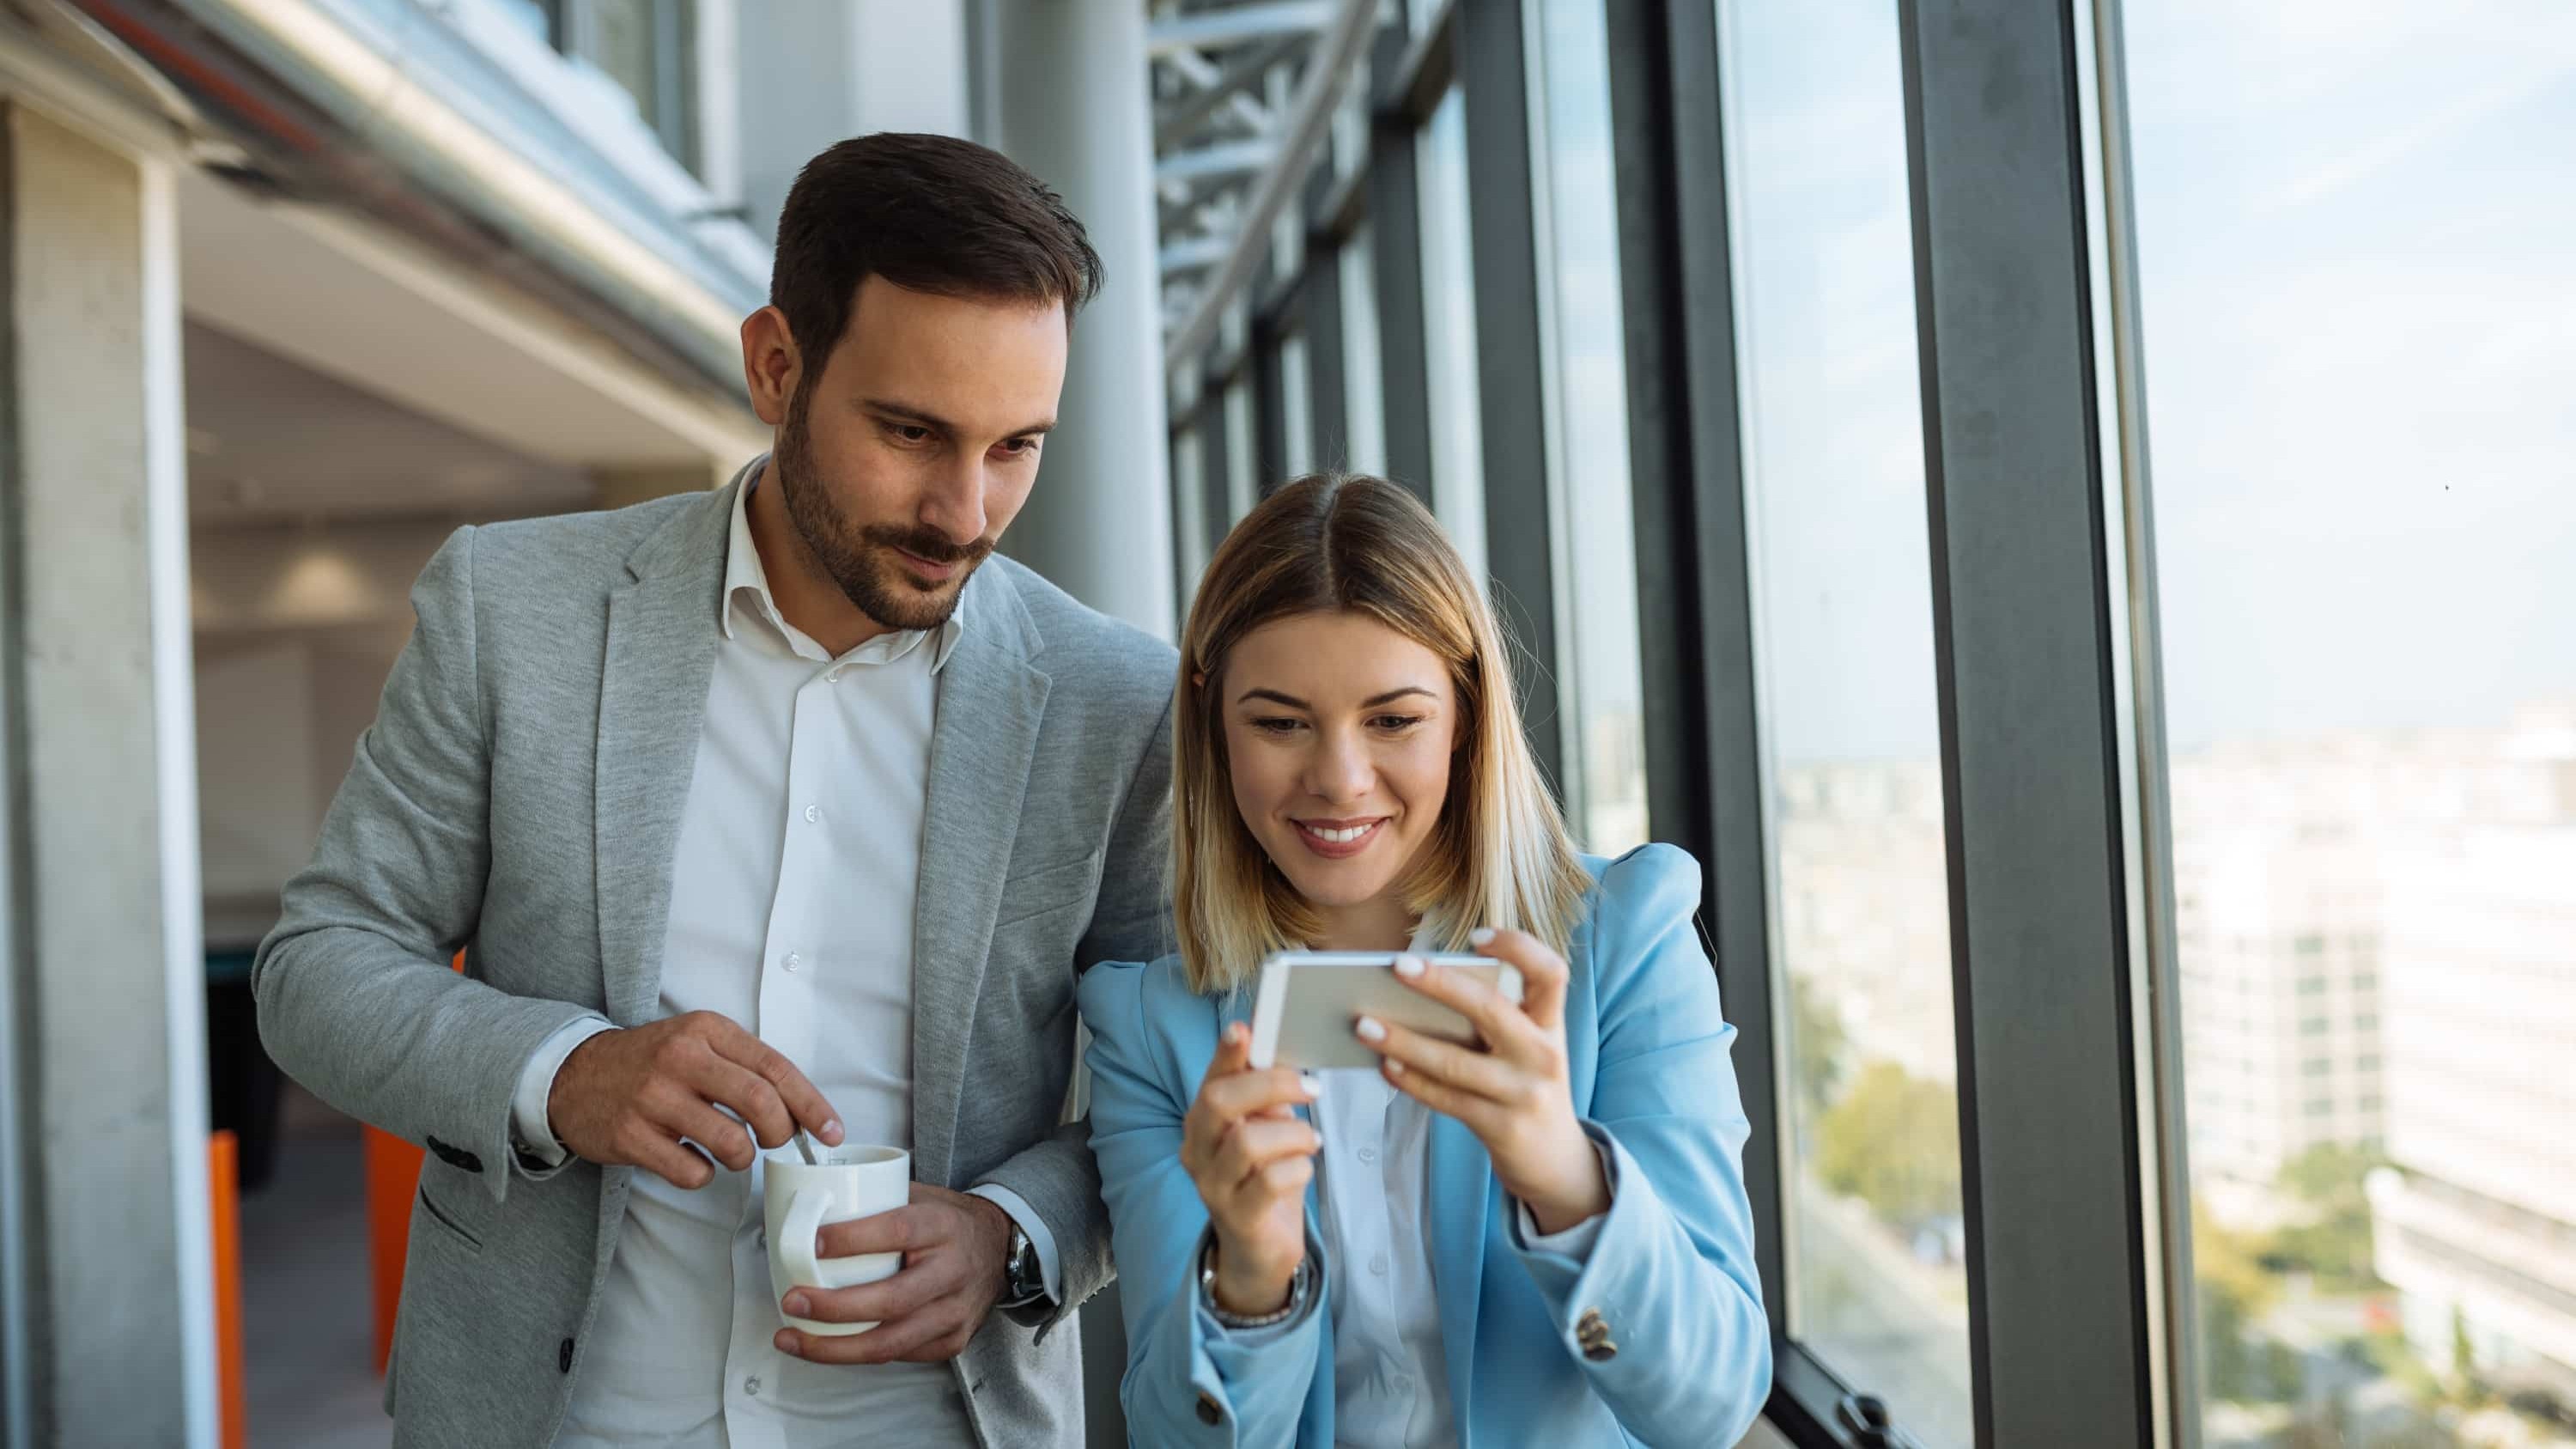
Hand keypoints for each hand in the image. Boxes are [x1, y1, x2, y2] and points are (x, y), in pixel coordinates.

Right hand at [548, 1011, 841, 1187]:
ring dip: (742, 1158)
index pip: (775, 1067)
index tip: (832, 1131)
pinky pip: (690, 1171)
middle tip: (776, 1142)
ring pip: (730, 1142)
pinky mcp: (629, 1136)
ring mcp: (652, 1097)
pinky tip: (691, 1161)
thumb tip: (800, 1111)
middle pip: (759, 1102)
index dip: (810, 1104)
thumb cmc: (651, 1063)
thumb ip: (744, 1067)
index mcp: (706, 1030)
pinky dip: (702, 1175)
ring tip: (731, 1152)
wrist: (573, 1075)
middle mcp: (680, 1057)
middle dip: (780, 1132)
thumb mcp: (697, 1042)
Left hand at [772, 1185, 1014, 1362]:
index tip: (811, 1245)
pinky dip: (855, 1354)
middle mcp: (953, 1272)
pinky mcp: (951, 1341)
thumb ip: (877, 1201)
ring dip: (833, 1347)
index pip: (897, 1232)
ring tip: (792, 1339)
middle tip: (792, 1302)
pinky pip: (897, 1355)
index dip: (852, 1239)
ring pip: (889, 1342)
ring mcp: (955, 1312)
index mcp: (943, 1227)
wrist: (999, 1249)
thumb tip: (812, 1207)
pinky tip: (826, 1346)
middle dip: (833, 1307)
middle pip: (891, 1299)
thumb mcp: (921, 1197)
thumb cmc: (948, 1223)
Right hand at [1181, 1023, 1319, 1314]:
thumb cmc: (1265, 1177)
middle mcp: (1198, 1151)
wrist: (1259, 1248)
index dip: (1226, 1053)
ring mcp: (1213, 1186)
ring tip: (1312, 1140)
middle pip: (1220, 1102)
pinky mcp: (1238, 1217)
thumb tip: (1274, 1045)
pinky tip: (1304, 1168)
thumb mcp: (1265, 1127)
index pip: (1211, 1079)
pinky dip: (1298, 1167)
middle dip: (1270, 1085)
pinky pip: (1271, 1181)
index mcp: (1203, 1121)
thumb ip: (1265, 1092)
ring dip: (1293, 1133)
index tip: (1245, 1029)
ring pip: (1248, 1142)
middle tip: (1311, 1088)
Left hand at [1360, 930, 1608, 1234]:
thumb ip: (1492, 1018)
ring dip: (1405, 1041)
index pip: (1550, 972)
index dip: (1519, 947)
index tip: (1477, 936)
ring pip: (1455, 1062)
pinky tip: (1383, 1064)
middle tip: (1396, 967)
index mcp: (1550, 1023)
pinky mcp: (1501, 1127)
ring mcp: (1523, 1093)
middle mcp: (1543, 1054)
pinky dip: (1411, 1080)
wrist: (1556, 1159)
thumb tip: (1417, 987)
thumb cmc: (1525, 1084)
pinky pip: (1446, 1099)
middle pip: (1491, 1009)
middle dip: (1441, 984)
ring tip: (1364, 1024)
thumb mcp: (1526, 1046)